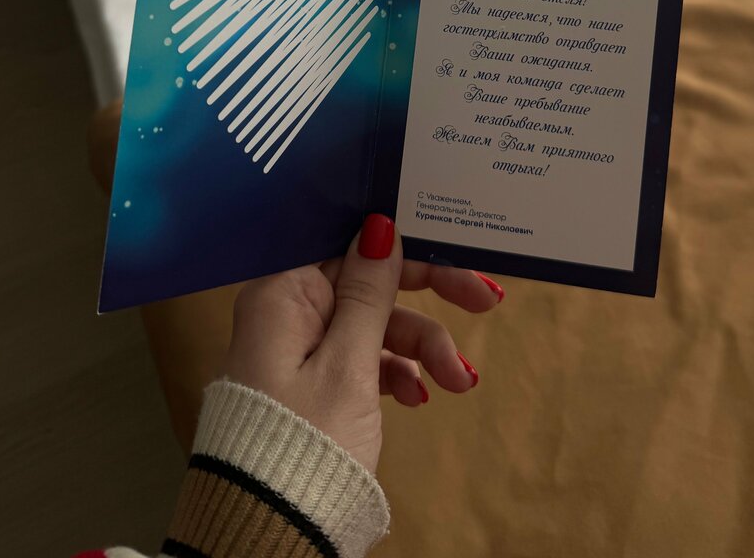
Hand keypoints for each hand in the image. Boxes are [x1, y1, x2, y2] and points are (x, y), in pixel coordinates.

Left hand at [223, 214, 502, 472]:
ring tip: (460, 383)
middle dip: (430, 299)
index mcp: (284, 292)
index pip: (352, 244)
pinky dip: (394, 372)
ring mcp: (297, 350)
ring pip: (373, 325)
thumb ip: (368, 292)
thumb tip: (379, 226)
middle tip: (487, 302)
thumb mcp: (348, 364)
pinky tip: (418, 396)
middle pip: (369, 283)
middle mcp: (286, 311)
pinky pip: (360, 359)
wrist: (266, 537)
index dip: (408, 245)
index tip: (458, 253)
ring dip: (420, 347)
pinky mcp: (308, 385)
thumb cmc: (305, 443)